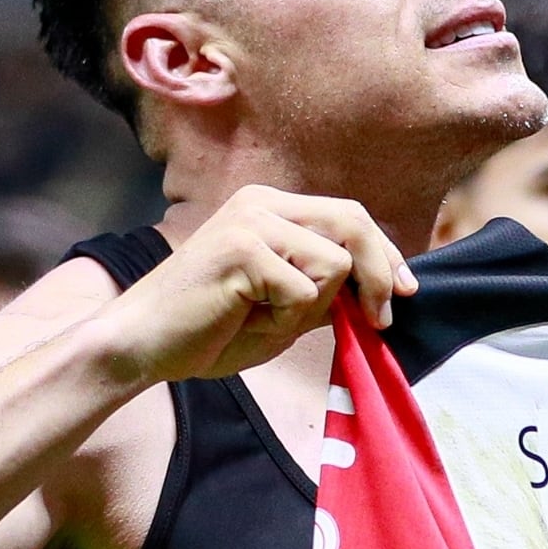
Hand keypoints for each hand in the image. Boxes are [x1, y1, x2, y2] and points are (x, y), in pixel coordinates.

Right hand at [94, 187, 413, 387]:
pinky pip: (304, 290)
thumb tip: (381, 292)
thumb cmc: (208, 332)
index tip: (406, 291)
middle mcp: (262, 202)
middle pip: (354, 222)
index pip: (349, 216)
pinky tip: (244, 319)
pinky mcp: (242, 248)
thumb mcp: (281, 309)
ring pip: (333, 262)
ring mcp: (251, 220)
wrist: (142, 346)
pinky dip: (285, 319)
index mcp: (270, 207)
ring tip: (264, 318)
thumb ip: (324, 293)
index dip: (386, 253)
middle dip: (379, 274)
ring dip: (311, 308)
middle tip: (379, 321)